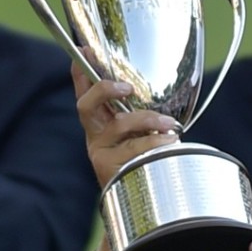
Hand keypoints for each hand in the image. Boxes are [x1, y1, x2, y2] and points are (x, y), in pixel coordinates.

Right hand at [71, 62, 178, 188]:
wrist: (139, 200)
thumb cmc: (142, 160)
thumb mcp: (140, 134)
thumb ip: (142, 116)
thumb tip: (161, 95)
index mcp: (99, 122)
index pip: (84, 93)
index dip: (81, 72)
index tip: (85, 50)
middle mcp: (94, 135)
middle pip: (85, 106)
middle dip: (104, 91)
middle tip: (127, 87)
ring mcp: (99, 151)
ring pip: (118, 127)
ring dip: (146, 120)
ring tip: (169, 123)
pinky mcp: (109, 168)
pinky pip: (134, 149)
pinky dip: (155, 142)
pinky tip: (171, 141)